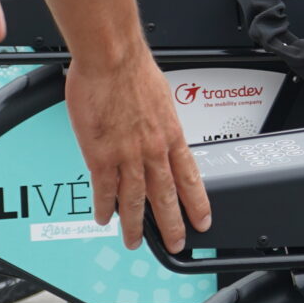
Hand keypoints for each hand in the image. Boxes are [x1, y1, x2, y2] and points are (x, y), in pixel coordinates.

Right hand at [64, 50, 213, 252]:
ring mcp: (128, 157)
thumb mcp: (161, 99)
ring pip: (135, 201)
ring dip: (136, 226)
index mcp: (172, 136)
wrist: (111, 59)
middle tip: (175, 244)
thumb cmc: (132, 70)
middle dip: (172, 226)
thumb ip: (159, 122)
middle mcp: (154, 151)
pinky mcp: (101, 156)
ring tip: (135, 242)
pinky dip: (106, 208)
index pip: (190, 179)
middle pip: (166, 198)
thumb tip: (157, 131)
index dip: (197, 204)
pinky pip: (105, 190)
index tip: (202, 221)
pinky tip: (105, 218)